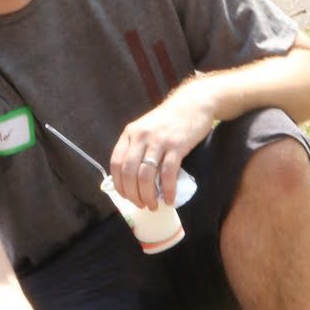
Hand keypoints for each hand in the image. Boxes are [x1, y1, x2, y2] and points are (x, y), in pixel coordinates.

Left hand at [110, 84, 217, 211]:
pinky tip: (169, 199)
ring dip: (148, 195)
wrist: (194, 103)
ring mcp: (159, 141)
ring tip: (153, 206)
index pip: (116, 163)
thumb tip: (131, 178)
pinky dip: (168, 190)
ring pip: (146, 175)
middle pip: (129, 172)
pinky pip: (168, 173)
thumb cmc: (169, 120)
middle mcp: (141, 137)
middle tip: (140, 205)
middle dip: (133, 194)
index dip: (119, 184)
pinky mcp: (177, 145)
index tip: (125, 197)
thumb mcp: (146, 129)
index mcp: (130, 133)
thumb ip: (137, 147)